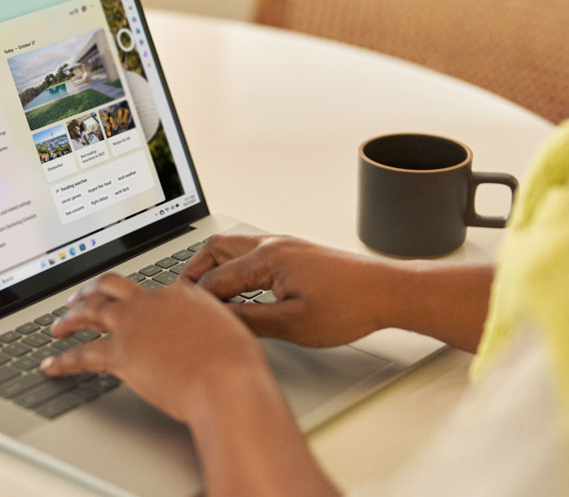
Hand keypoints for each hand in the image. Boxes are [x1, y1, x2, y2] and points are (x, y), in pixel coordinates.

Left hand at [42, 274, 272, 424]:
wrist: (226, 379)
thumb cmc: (234, 361)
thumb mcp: (228, 329)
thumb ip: (208, 326)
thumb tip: (205, 334)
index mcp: (179, 293)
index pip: (148, 289)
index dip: (134, 297)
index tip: (127, 303)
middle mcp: (151, 302)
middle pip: (110, 287)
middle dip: (90, 291)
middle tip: (77, 299)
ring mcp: (132, 325)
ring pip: (90, 312)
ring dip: (69, 318)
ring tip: (58, 326)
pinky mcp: (119, 353)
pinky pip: (81, 354)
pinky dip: (62, 360)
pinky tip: (51, 364)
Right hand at [182, 234, 388, 347]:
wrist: (388, 291)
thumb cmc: (350, 306)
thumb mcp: (294, 323)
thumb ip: (250, 321)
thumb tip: (219, 323)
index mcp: (267, 257)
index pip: (216, 279)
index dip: (196, 301)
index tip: (182, 318)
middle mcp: (273, 244)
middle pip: (216, 250)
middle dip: (194, 273)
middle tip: (181, 298)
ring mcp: (285, 246)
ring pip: (234, 249)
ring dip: (214, 268)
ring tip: (203, 294)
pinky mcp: (296, 254)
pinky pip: (251, 253)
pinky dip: (233, 267)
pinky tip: (237, 289)